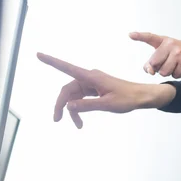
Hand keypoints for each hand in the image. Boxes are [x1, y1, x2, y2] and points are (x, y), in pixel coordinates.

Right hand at [38, 52, 176, 127]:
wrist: (142, 97)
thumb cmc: (128, 98)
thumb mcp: (107, 105)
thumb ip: (87, 105)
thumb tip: (68, 106)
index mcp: (91, 77)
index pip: (67, 68)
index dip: (52, 62)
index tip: (38, 55)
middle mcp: (90, 78)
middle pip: (68, 89)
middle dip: (61, 104)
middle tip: (57, 120)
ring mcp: (92, 83)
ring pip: (74, 95)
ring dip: (73, 109)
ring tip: (78, 126)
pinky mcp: (96, 89)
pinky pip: (82, 97)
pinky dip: (80, 107)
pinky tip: (80, 119)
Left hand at [130, 32, 180, 77]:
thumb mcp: (167, 52)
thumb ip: (154, 60)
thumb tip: (148, 71)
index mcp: (163, 41)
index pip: (150, 37)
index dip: (140, 36)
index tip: (131, 35)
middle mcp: (170, 45)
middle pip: (155, 64)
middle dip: (159, 68)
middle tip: (167, 64)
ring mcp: (177, 53)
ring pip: (164, 72)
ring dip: (168, 73)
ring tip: (175, 66)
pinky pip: (175, 75)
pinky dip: (177, 75)